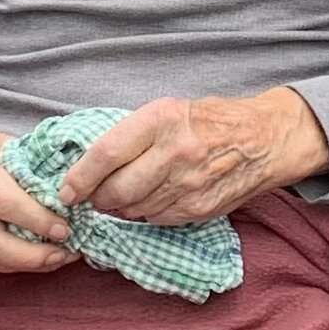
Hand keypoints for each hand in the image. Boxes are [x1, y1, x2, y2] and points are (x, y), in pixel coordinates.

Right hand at [0, 105, 79, 273]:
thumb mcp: (1, 143)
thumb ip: (29, 165)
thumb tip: (68, 187)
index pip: (6, 203)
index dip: (37, 220)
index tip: (65, 228)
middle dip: (32, 256)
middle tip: (65, 253)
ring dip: (27, 264)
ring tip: (58, 259)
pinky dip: (13, 262)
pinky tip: (37, 258)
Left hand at [57, 88, 328, 225]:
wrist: (263, 139)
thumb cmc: (211, 119)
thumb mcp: (170, 109)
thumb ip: (134, 134)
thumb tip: (91, 164)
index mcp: (162, 119)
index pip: (106, 154)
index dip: (79, 177)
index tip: (66, 190)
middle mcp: (174, 152)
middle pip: (115, 190)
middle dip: (97, 198)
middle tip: (92, 196)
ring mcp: (187, 185)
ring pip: (133, 210)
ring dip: (119, 209)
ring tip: (120, 197)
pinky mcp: (198, 209)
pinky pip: (155, 220)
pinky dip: (143, 215)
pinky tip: (147, 202)